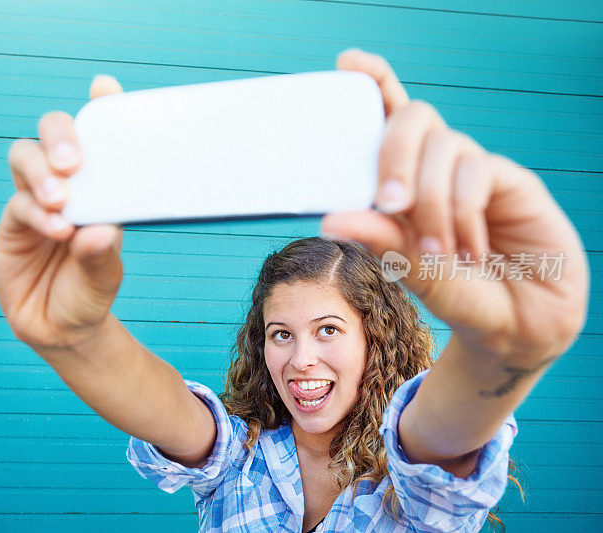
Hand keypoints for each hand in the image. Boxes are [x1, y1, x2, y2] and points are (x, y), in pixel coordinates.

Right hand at [0, 75, 125, 349]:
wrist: (59, 330)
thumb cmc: (90, 293)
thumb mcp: (106, 277)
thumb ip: (102, 254)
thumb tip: (100, 231)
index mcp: (101, 186)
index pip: (99, 138)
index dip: (101, 109)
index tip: (104, 88)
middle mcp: (69, 185)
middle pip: (54, 134)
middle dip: (60, 137)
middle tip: (73, 162)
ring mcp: (37, 199)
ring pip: (26, 158)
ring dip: (41, 172)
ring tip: (61, 200)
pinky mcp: (13, 222)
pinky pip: (18, 204)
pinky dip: (36, 212)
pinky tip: (56, 229)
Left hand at [321, 49, 588, 359]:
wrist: (518, 327)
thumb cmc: (459, 295)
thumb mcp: (416, 271)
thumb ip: (381, 242)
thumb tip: (331, 217)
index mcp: (403, 181)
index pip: (386, 119)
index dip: (372, 82)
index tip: (348, 62)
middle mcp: (435, 168)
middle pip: (412, 117)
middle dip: (394, 153)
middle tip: (392, 203)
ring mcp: (473, 170)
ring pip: (445, 145)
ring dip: (433, 200)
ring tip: (440, 253)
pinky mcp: (511, 181)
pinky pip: (479, 170)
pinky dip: (465, 209)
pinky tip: (471, 247)